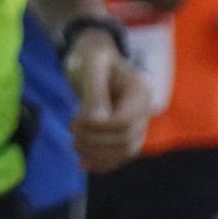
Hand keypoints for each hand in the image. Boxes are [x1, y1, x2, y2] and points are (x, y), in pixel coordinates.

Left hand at [67, 33, 147, 173]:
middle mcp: (145, 110)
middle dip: (94, 141)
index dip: (98, 128)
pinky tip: (83, 163)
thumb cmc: (93, 56)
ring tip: (75, 142)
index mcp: (140, 91)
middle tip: (72, 130)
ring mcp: (139, 124)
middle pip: (125, 140)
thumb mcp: (92, 64)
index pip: (124, 122)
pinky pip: (121, 156)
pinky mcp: (128, 134)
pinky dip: (103, 163)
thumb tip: (96, 121)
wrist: (94, 60)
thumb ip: (94, 90)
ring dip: (97, 154)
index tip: (76, 120)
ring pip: (125, 152)